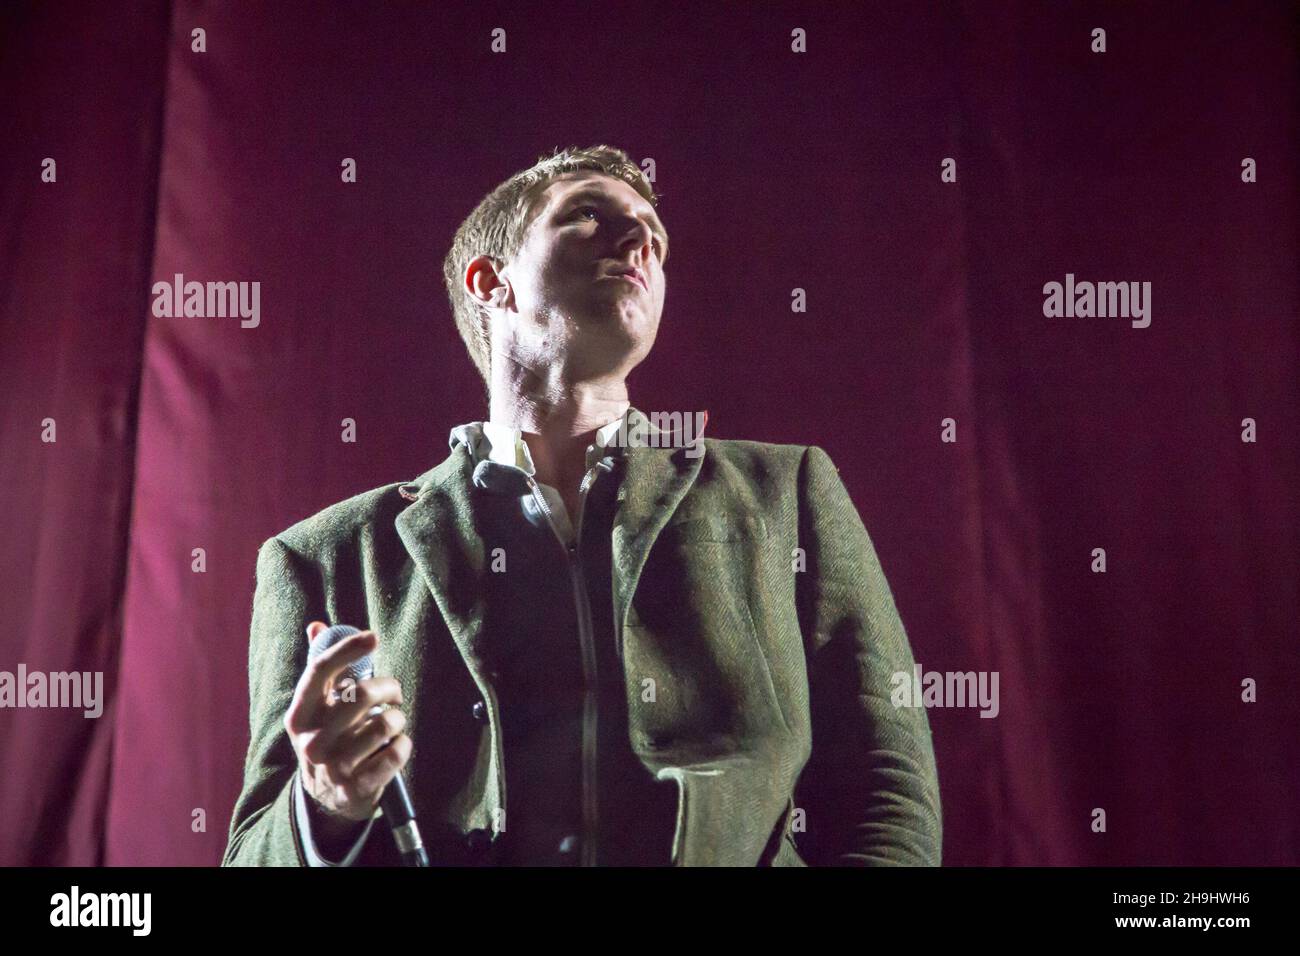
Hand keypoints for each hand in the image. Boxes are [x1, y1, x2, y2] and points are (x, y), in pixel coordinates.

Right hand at [283, 622, 411, 827]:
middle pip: (361, 694)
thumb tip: (317, 626)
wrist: (325, 797)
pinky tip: (396, 745)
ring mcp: (334, 766)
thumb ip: (322, 668)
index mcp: (299, 715)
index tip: (373, 636)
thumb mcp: (316, 708)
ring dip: (397, 717)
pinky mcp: (357, 787)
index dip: (347, 648)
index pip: (320, 670)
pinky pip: (396, 753)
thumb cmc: (328, 737)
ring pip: (385, 723)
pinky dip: (404, 744)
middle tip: (393, 693)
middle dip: (389, 687)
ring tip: (392, 722)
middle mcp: (312, 741)